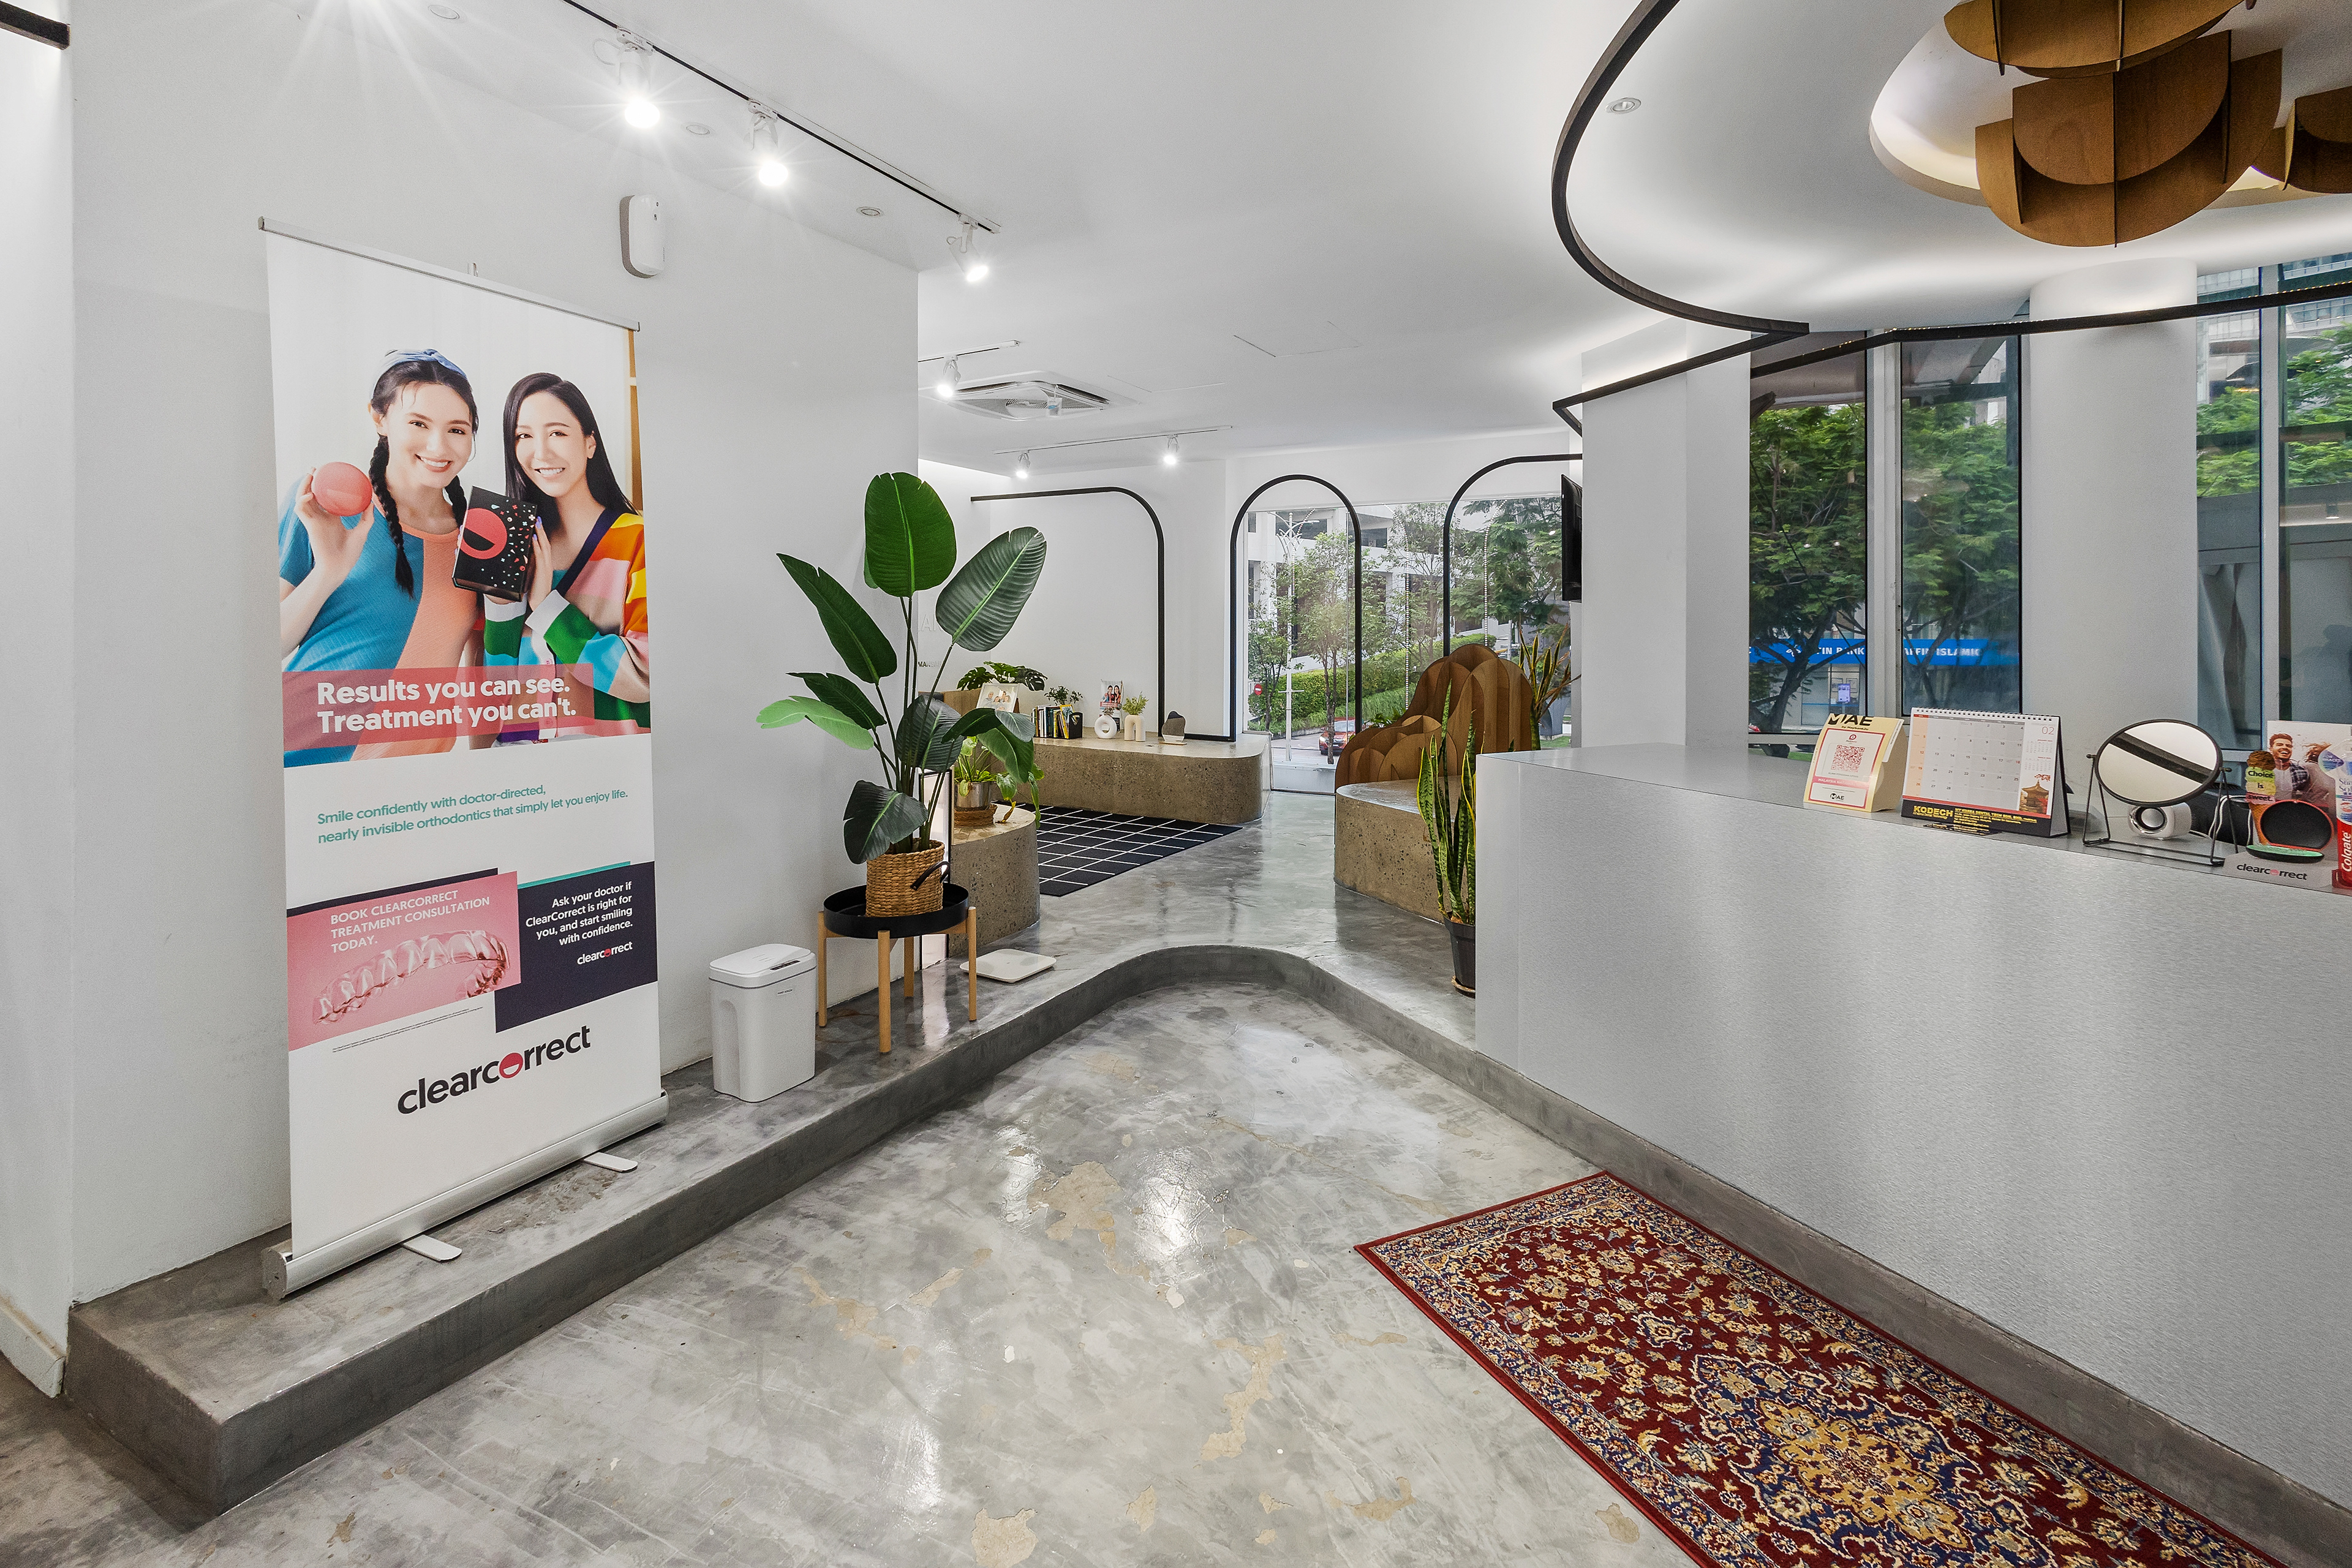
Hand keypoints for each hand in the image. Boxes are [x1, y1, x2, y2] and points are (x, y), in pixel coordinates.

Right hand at [296, 468, 368, 584]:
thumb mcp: (362, 531)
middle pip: (312, 495)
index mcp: (332, 518)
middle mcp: (321, 517)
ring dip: (304, 486)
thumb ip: (367, 517)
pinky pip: (300, 510)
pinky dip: (303, 500)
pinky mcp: (310, 525)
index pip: (326, 498)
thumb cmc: (350, 553)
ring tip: (310, 475)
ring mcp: (314, 521)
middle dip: (311, 481)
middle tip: (316, 469)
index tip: (332, 475)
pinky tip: (311, 494)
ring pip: (303, 499)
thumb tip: (372, 502)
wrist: (340, 567)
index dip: (325, 487)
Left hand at [525, 520, 553, 608]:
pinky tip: (533, 538)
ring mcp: (546, 566)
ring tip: (536, 523)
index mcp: (546, 564)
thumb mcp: (532, 575)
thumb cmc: (536, 591)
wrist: (541, 603)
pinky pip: (540, 555)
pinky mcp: (543, 570)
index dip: (541, 535)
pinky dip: (537, 545)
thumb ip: (530, 565)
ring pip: (544, 546)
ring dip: (540, 534)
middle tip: (537, 519)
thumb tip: (524, 556)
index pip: (544, 546)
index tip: (537, 525)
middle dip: (541, 530)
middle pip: (546, 543)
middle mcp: (548, 563)